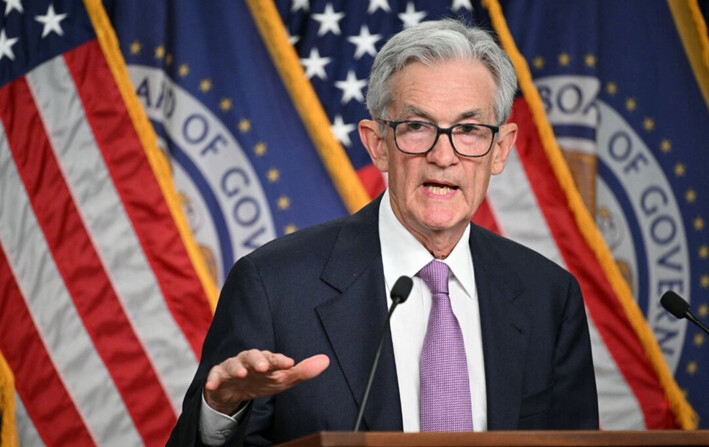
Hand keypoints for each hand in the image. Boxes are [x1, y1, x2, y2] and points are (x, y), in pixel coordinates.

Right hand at [203, 350, 329, 414]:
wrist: (235, 390)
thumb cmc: (262, 380)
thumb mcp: (283, 379)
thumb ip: (302, 371)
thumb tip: (326, 360)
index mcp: (266, 359)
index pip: (274, 358)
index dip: (280, 360)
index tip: (289, 363)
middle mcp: (249, 360)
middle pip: (253, 356)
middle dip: (258, 360)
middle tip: (263, 367)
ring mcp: (232, 367)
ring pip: (234, 364)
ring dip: (237, 368)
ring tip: (241, 374)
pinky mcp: (218, 376)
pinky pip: (214, 377)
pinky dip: (213, 380)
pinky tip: (212, 385)